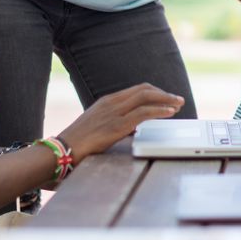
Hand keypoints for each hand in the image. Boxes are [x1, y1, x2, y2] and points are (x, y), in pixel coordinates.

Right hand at [60, 84, 184, 161]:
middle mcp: (112, 102)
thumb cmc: (78, 142)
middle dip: (163, 94)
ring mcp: (114, 113)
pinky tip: (169, 113)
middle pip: (144, 90)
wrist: (62, 150)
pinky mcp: (116, 126)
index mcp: (107, 101)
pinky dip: (159, 110)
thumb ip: (115, 122)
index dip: (155, 92)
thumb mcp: (98, 126)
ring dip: (166, 100)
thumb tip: (133, 126)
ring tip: (178, 104)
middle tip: (177, 99)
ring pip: (146, 98)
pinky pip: (143, 113)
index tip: (166, 97)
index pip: (136, 89)